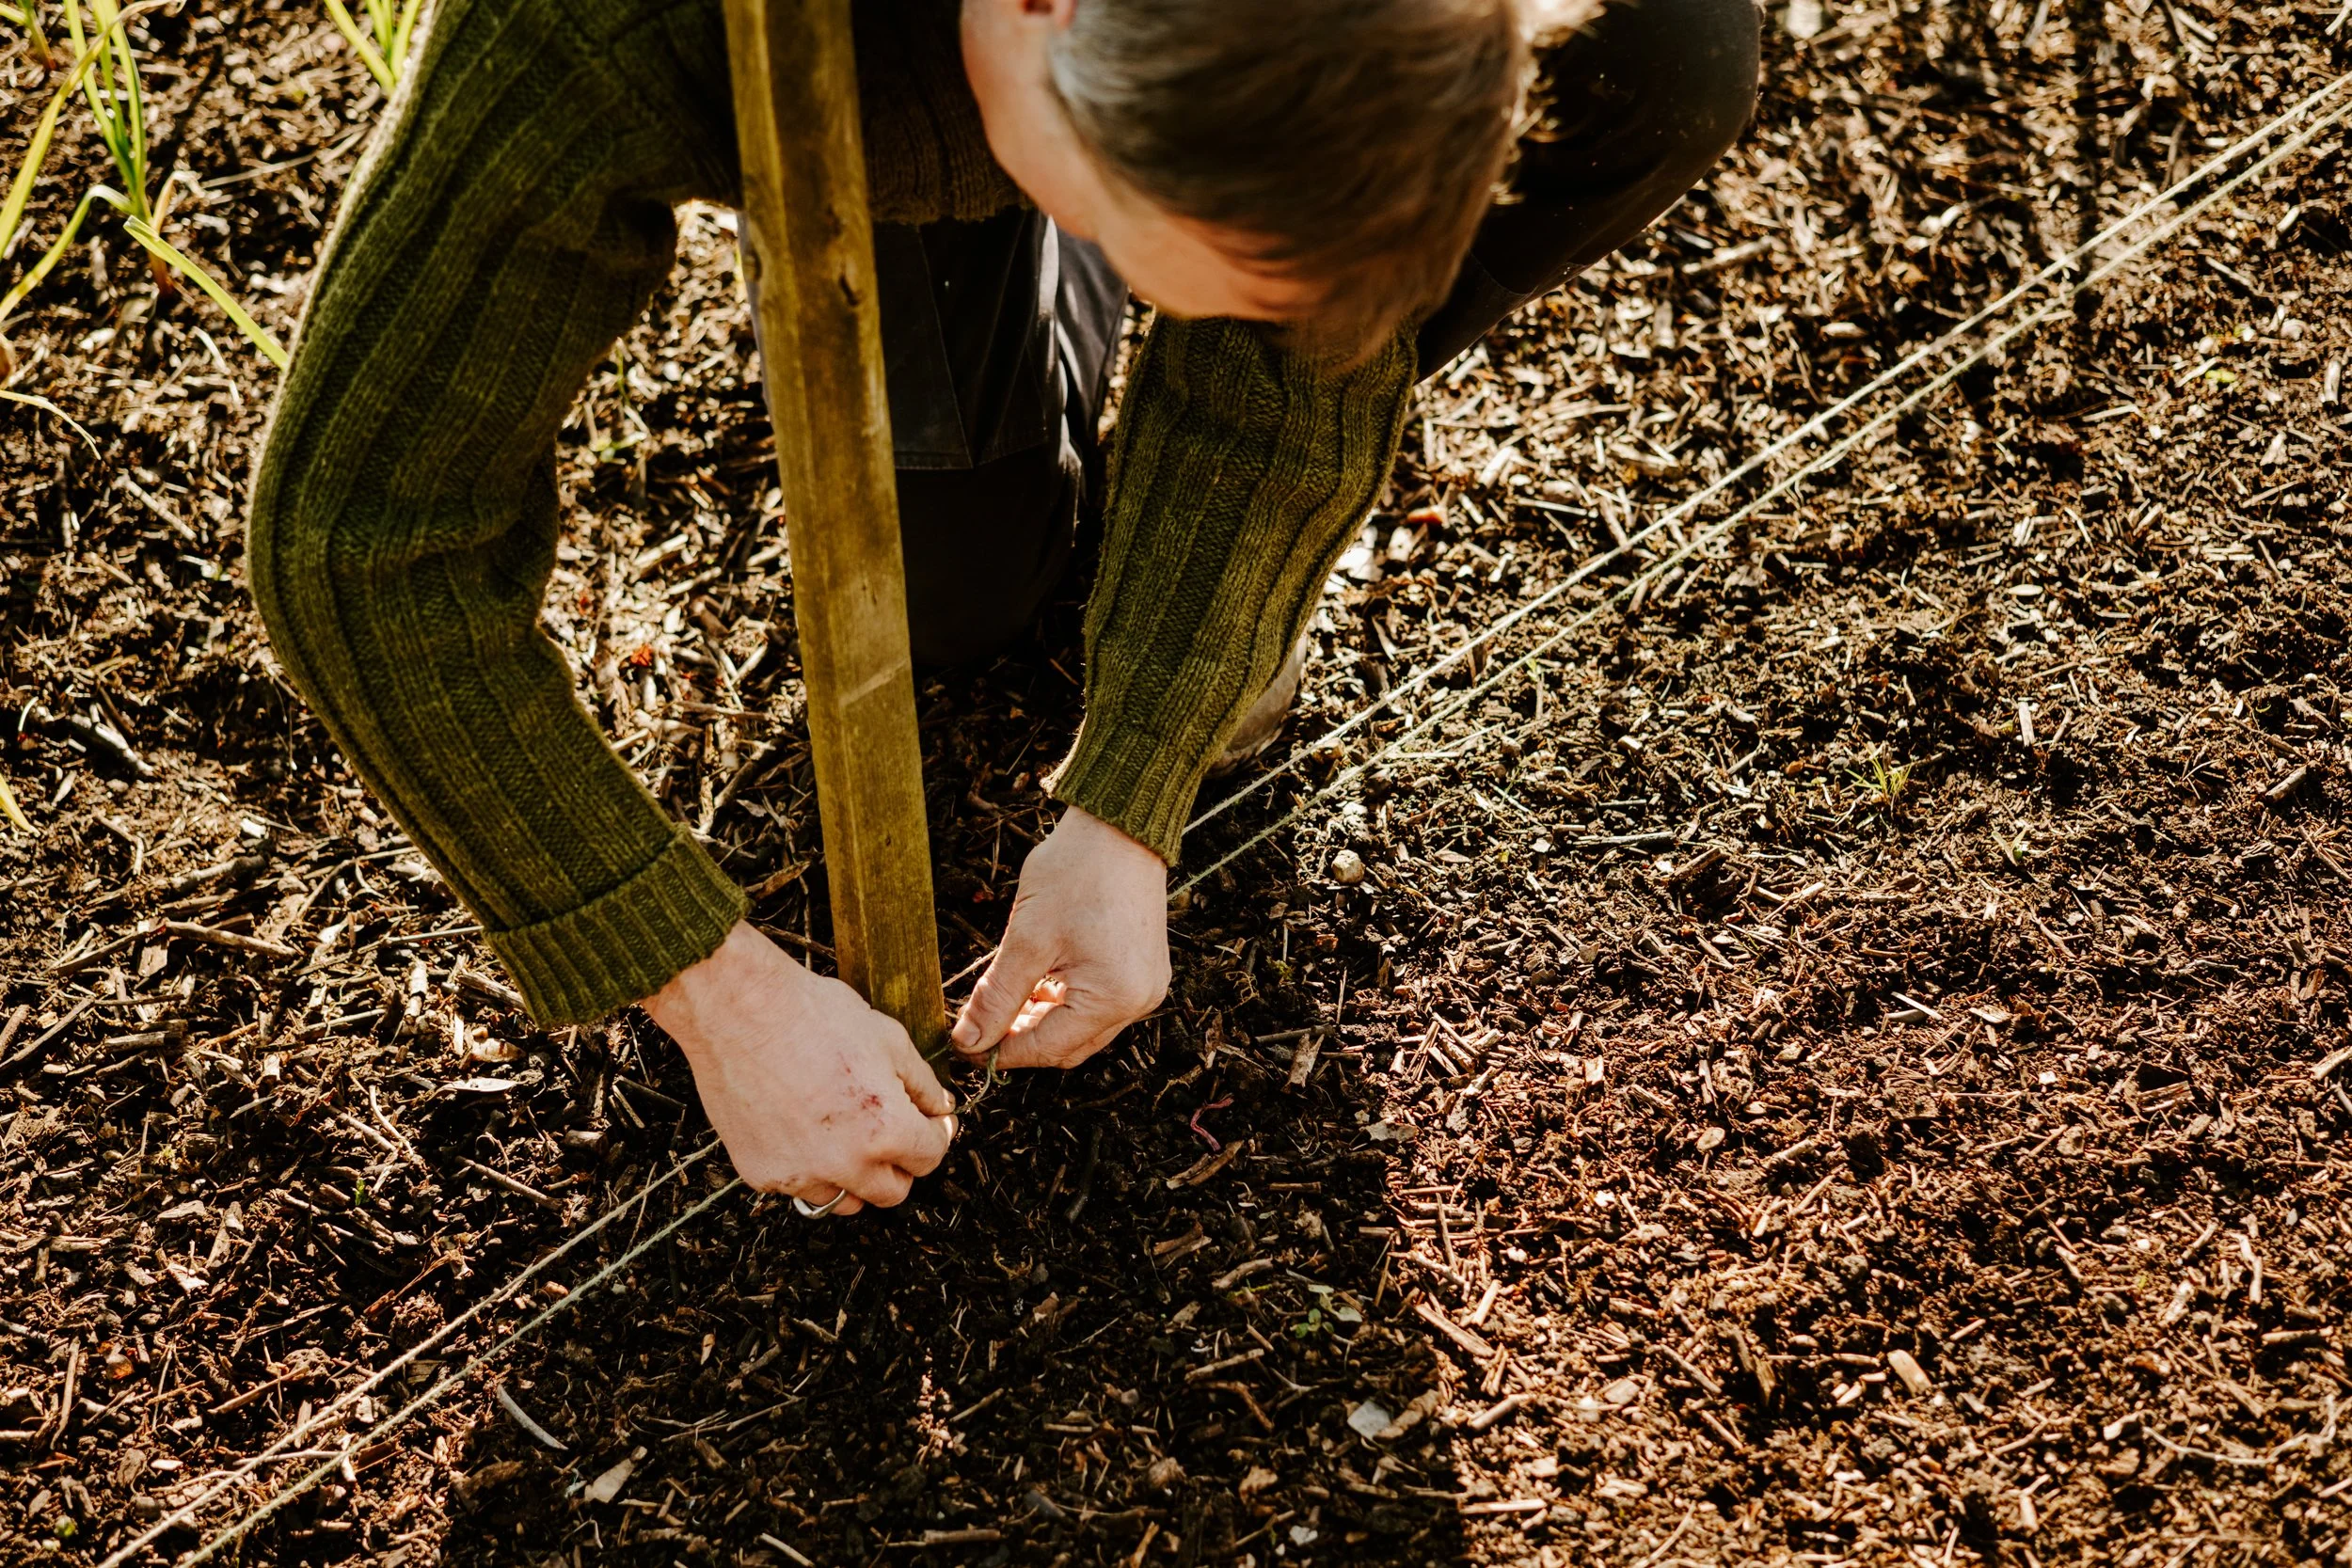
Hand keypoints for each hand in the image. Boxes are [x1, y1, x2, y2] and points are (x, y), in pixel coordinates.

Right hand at [645, 921, 953, 1214]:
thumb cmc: (813, 1015)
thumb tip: (939, 1107)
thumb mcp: (888, 1038)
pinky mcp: (761, 1173)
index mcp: (887, 1131)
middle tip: (891, 1132)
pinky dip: (808, 1168)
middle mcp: (845, 1164)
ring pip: (844, 1200)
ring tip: (845, 1134)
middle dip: (900, 1163)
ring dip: (854, 1176)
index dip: (935, 1134)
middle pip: (892, 1192)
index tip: (928, 1121)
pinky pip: (798, 1187)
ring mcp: (800, 1174)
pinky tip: (802, 1128)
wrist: (739, 1009)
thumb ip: (922, 1083)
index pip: (931, 1157)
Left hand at [952, 806, 1169, 1068]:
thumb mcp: (1026, 938)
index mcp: (1114, 998)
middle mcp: (1138, 1001)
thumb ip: (997, 997)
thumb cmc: (1076, 873)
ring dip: (1041, 1020)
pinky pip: (1098, 1004)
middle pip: (1068, 1045)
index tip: (964, 1045)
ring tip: (1004, 998)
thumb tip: (968, 1041)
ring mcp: (1145, 986)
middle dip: (1022, 1039)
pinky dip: (1064, 1002)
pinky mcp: (1142, 970)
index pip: (1048, 1048)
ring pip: (1081, 1027)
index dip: (1002, 1052)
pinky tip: (1037, 981)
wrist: (1120, 826)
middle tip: (978, 1025)